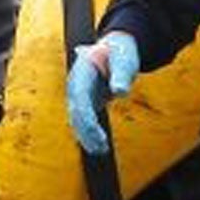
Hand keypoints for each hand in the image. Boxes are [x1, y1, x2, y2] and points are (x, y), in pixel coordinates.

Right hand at [65, 30, 138, 155]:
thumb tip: (120, 91)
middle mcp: (76, 85)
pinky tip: (98, 147)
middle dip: (86, 130)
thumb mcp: (124, 60)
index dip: (85, 116)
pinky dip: (89, 134)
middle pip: (76, 112)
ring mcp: (79, 95)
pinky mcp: (85, 103)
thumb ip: (121, 75)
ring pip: (77, 120)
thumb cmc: (120, 53)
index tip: (95, 130)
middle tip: (100, 145)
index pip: (79, 97)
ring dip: (87, 136)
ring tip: (100, 150)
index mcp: (82, 72)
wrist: (116, 49)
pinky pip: (83, 121)